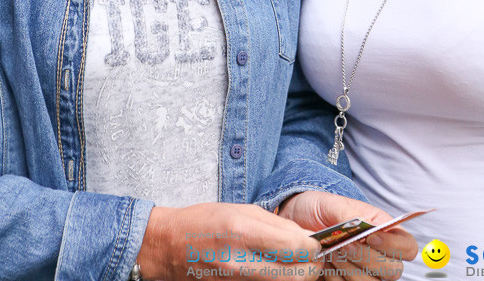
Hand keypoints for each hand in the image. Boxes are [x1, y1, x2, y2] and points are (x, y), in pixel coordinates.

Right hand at [137, 202, 322, 280]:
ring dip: (295, 277)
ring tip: (293, 265)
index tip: (315, 243)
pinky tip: (276, 272)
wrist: (168, 248)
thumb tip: (305, 237)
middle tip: (310, 258)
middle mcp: (239, 263)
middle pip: (294, 277)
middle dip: (309, 268)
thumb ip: (276, 225)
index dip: (311, 247)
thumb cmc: (204, 222)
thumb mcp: (240, 210)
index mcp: (242, 232)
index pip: (293, 247)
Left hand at [278, 191, 417, 279]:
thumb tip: (374, 226)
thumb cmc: (318, 210)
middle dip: (368, 259)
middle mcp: (380, 256)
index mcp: (384, 232)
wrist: (294, 224)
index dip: (394, 246)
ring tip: (331, 252)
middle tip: (345, 245)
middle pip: (393, 271)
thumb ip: (352, 214)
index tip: (371, 237)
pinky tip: (325, 265)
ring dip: (350, 269)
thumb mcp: (331, 204)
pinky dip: (337, 279)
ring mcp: (365, 274)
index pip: (408, 247)